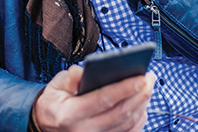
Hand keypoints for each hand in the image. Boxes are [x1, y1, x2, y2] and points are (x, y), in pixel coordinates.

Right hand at [34, 65, 154, 131]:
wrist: (47, 126)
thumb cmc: (54, 104)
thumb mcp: (54, 87)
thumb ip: (68, 78)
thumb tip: (83, 70)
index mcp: (72, 114)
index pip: (103, 100)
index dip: (124, 88)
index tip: (141, 78)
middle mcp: (85, 130)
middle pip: (120, 113)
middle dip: (139, 94)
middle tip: (149, 78)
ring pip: (127, 124)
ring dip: (141, 105)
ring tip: (148, 87)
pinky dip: (139, 120)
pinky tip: (143, 105)